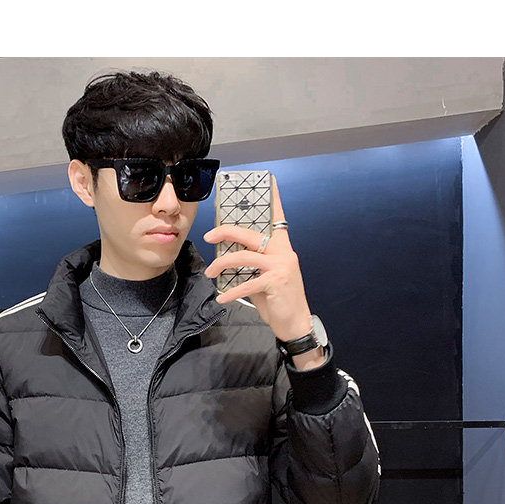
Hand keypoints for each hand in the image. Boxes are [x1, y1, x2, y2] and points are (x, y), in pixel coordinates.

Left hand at [202, 174, 312, 343]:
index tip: (269, 180)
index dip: (273, 199)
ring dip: (222, 265)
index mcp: (282, 247)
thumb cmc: (279, 300)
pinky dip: (231, 292)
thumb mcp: (265, 278)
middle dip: (226, 232)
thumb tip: (229, 259)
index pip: (277, 218)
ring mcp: (281, 266)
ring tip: (211, 273)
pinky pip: (247, 283)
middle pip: (249, 234)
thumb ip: (253, 265)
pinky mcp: (276, 282)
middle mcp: (283, 252)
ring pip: (244, 256)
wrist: (295, 323)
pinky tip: (222, 297)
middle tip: (209, 236)